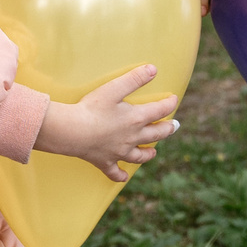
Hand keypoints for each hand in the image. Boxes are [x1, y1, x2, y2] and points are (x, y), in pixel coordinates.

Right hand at [33, 65, 181, 181]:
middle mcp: (132, 138)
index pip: (160, 110)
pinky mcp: (104, 161)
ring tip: (154, 153)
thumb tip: (153, 69)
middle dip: (167, 129)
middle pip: (155, 135)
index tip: (173, 99)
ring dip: (148, 154)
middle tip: (175, 126)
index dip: (169, 104)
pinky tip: (123, 177)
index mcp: (136, 119)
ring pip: (139, 156)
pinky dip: (119, 175)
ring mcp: (119, 152)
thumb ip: (134, 78)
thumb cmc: (92, 108)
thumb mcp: (113, 88)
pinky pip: (114, 172)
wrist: (72, 132)